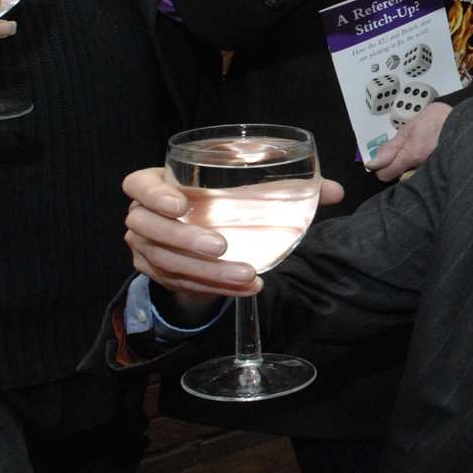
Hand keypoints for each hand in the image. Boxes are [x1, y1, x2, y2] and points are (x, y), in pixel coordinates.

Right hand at [122, 167, 346, 306]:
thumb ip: (288, 185)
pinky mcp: (156, 274)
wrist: (199, 232)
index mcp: (157, 183)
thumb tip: (335, 190)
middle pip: (149, 229)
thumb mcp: (243, 186)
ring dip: (206, 272)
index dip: (153, 195)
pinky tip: (244, 288)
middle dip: (186, 240)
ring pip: (167, 263)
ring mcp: (146, 248)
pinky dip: (213, 288)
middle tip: (222, 247)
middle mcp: (144, 217)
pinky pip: (181, 284)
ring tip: (245, 275)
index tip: (182, 204)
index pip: (137, 186)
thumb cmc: (220, 199)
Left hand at [367, 101, 450, 181]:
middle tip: (407, 151)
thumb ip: (391, 147)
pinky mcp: (440, 175)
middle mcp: (420, 170)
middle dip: (398, 167)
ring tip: (421, 151)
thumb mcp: (409, 128)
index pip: (385, 175)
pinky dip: (422, 169)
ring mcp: (431, 174)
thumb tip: (371, 164)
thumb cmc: (437, 120)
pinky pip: (423, 176)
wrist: (467, 122)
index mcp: (411, 156)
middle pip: (398, 178)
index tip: (387, 156)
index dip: (381, 166)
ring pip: (410, 177)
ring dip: (411, 168)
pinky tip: (429, 156)